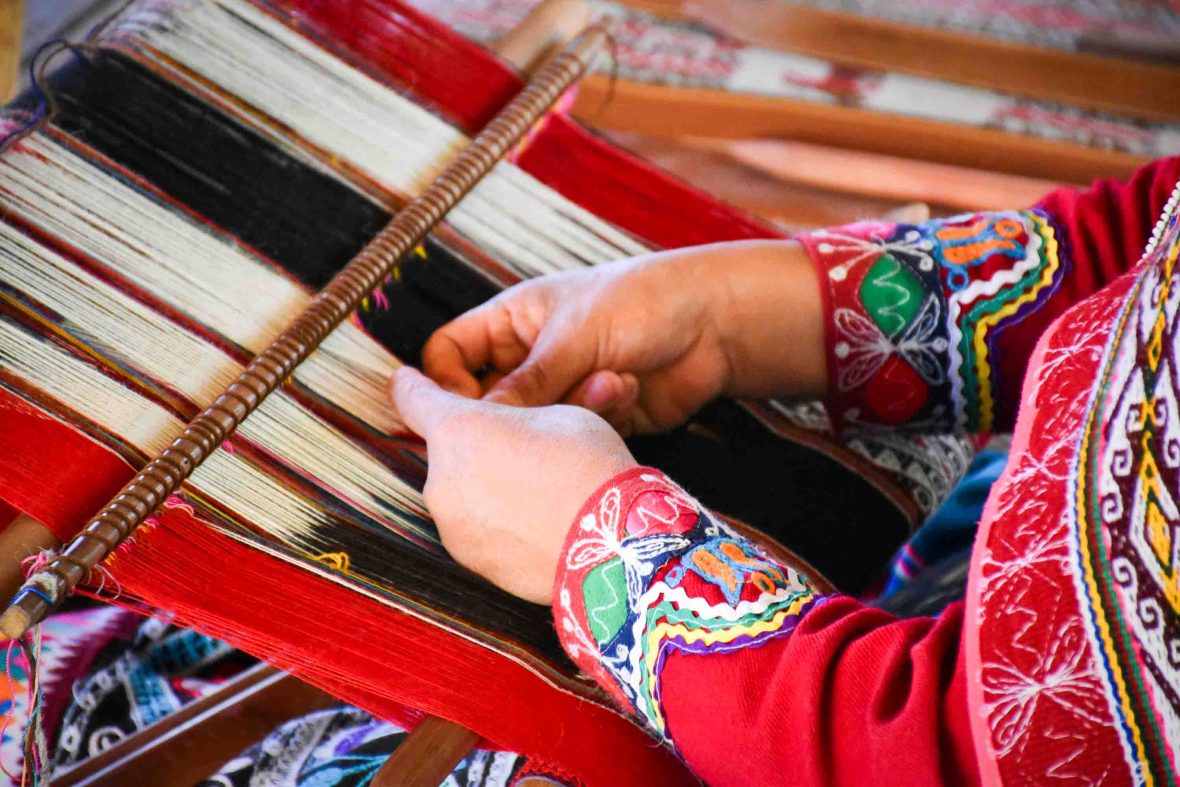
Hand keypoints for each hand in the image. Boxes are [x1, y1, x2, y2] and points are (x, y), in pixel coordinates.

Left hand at [391, 366, 636, 603]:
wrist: (614, 544)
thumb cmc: (589, 466)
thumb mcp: (559, 412)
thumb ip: (516, 412)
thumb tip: (507, 427)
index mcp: (458, 429)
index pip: (412, 398)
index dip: (411, 385)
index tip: (405, 379)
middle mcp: (441, 477)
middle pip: (448, 451)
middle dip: (477, 447)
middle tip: (525, 449)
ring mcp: (451, 525)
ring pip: (462, 492)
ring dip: (487, 486)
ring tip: (539, 491)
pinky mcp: (468, 560)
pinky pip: (476, 529)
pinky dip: (497, 522)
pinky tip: (537, 522)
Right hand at [422, 240, 825, 434]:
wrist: (715, 323)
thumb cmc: (641, 302)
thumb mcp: (574, 335)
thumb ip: (524, 384)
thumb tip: (473, 425)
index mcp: (510, 322)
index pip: (448, 355)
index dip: (446, 385)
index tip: (466, 412)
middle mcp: (528, 358)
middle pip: (485, 402)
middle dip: (512, 413)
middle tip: (532, 422)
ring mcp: (560, 390)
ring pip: (531, 426)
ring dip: (567, 411)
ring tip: (606, 382)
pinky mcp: (591, 419)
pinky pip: (570, 436)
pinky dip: (597, 418)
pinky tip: (627, 388)